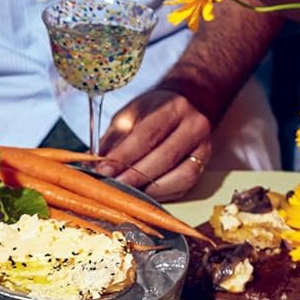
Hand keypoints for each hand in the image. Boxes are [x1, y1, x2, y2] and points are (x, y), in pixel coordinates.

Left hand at [97, 87, 213, 200]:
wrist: (186, 106)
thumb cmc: (151, 113)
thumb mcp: (129, 116)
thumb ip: (114, 140)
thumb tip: (95, 166)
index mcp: (173, 108)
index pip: (146, 136)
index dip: (123, 157)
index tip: (104, 171)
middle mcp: (194, 126)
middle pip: (164, 158)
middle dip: (135, 177)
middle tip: (112, 186)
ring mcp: (204, 148)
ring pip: (181, 176)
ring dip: (151, 189)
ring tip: (128, 193)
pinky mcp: (204, 166)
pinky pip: (185, 186)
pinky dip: (163, 194)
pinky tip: (144, 194)